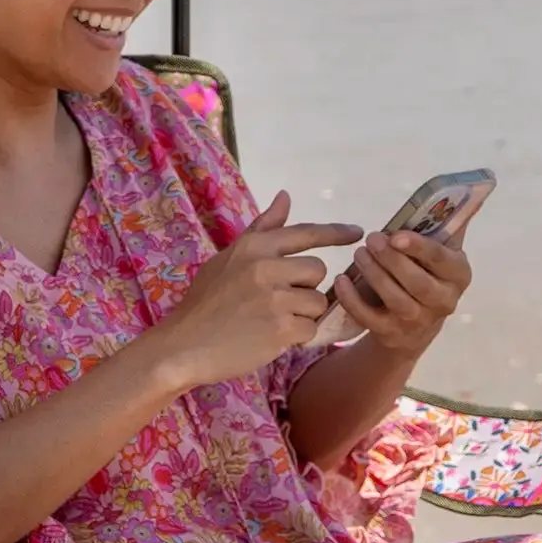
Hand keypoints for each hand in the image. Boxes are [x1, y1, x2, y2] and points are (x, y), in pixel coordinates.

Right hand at [157, 191, 361, 388]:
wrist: (184, 345)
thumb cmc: (205, 302)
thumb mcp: (229, 258)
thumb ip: (262, 229)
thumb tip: (286, 196)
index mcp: (254, 247)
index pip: (305, 233)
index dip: (336, 233)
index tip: (357, 233)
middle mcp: (266, 268)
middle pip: (317, 271)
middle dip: (306, 286)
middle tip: (279, 300)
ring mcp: (275, 299)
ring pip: (317, 301)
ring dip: (302, 313)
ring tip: (273, 320)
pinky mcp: (281, 329)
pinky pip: (310, 327)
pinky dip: (297, 336)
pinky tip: (272, 337)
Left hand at [330, 225, 470, 365]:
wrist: (417, 324)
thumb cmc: (428, 273)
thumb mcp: (442, 251)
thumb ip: (447, 223)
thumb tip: (472, 185)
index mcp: (458, 274)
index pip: (441, 260)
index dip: (419, 248)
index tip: (396, 235)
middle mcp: (443, 301)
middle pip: (418, 283)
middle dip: (392, 260)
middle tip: (371, 240)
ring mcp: (417, 321)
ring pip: (396, 300)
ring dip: (374, 275)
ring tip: (359, 254)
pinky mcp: (392, 334)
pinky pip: (370, 319)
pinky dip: (353, 300)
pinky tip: (341, 280)